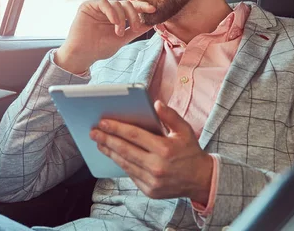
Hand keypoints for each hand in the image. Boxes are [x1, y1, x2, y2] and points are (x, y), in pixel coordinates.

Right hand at [55, 0, 155, 73]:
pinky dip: (112, 12)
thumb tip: (152, 23)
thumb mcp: (122, 39)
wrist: (83, 55)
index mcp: (116, 16)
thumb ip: (136, 30)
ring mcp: (98, 7)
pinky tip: (113, 22)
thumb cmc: (99, 48)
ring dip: (121, 18)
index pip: (131, 8)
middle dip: (133, 15)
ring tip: (119, 32)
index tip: (153, 10)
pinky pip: (104, 3)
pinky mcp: (88, 6)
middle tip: (135, 27)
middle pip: (126, 4)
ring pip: (117, 3)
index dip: (142, 7)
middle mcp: (108, 10)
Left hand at [90, 101, 212, 202]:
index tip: (103, 122)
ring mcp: (152, 181)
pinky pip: (130, 174)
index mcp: (165, 149)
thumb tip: (156, 103)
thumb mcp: (185, 130)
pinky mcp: (149, 190)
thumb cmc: (190, 151)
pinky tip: (113, 154)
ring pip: (124, 163)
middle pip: (125, 150)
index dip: (117, 128)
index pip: (134, 136)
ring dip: (109, 152)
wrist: (201, 180)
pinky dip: (120, 163)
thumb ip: (170, 116)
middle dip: (106, 139)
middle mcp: (157, 166)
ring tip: (99, 142)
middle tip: (93, 132)